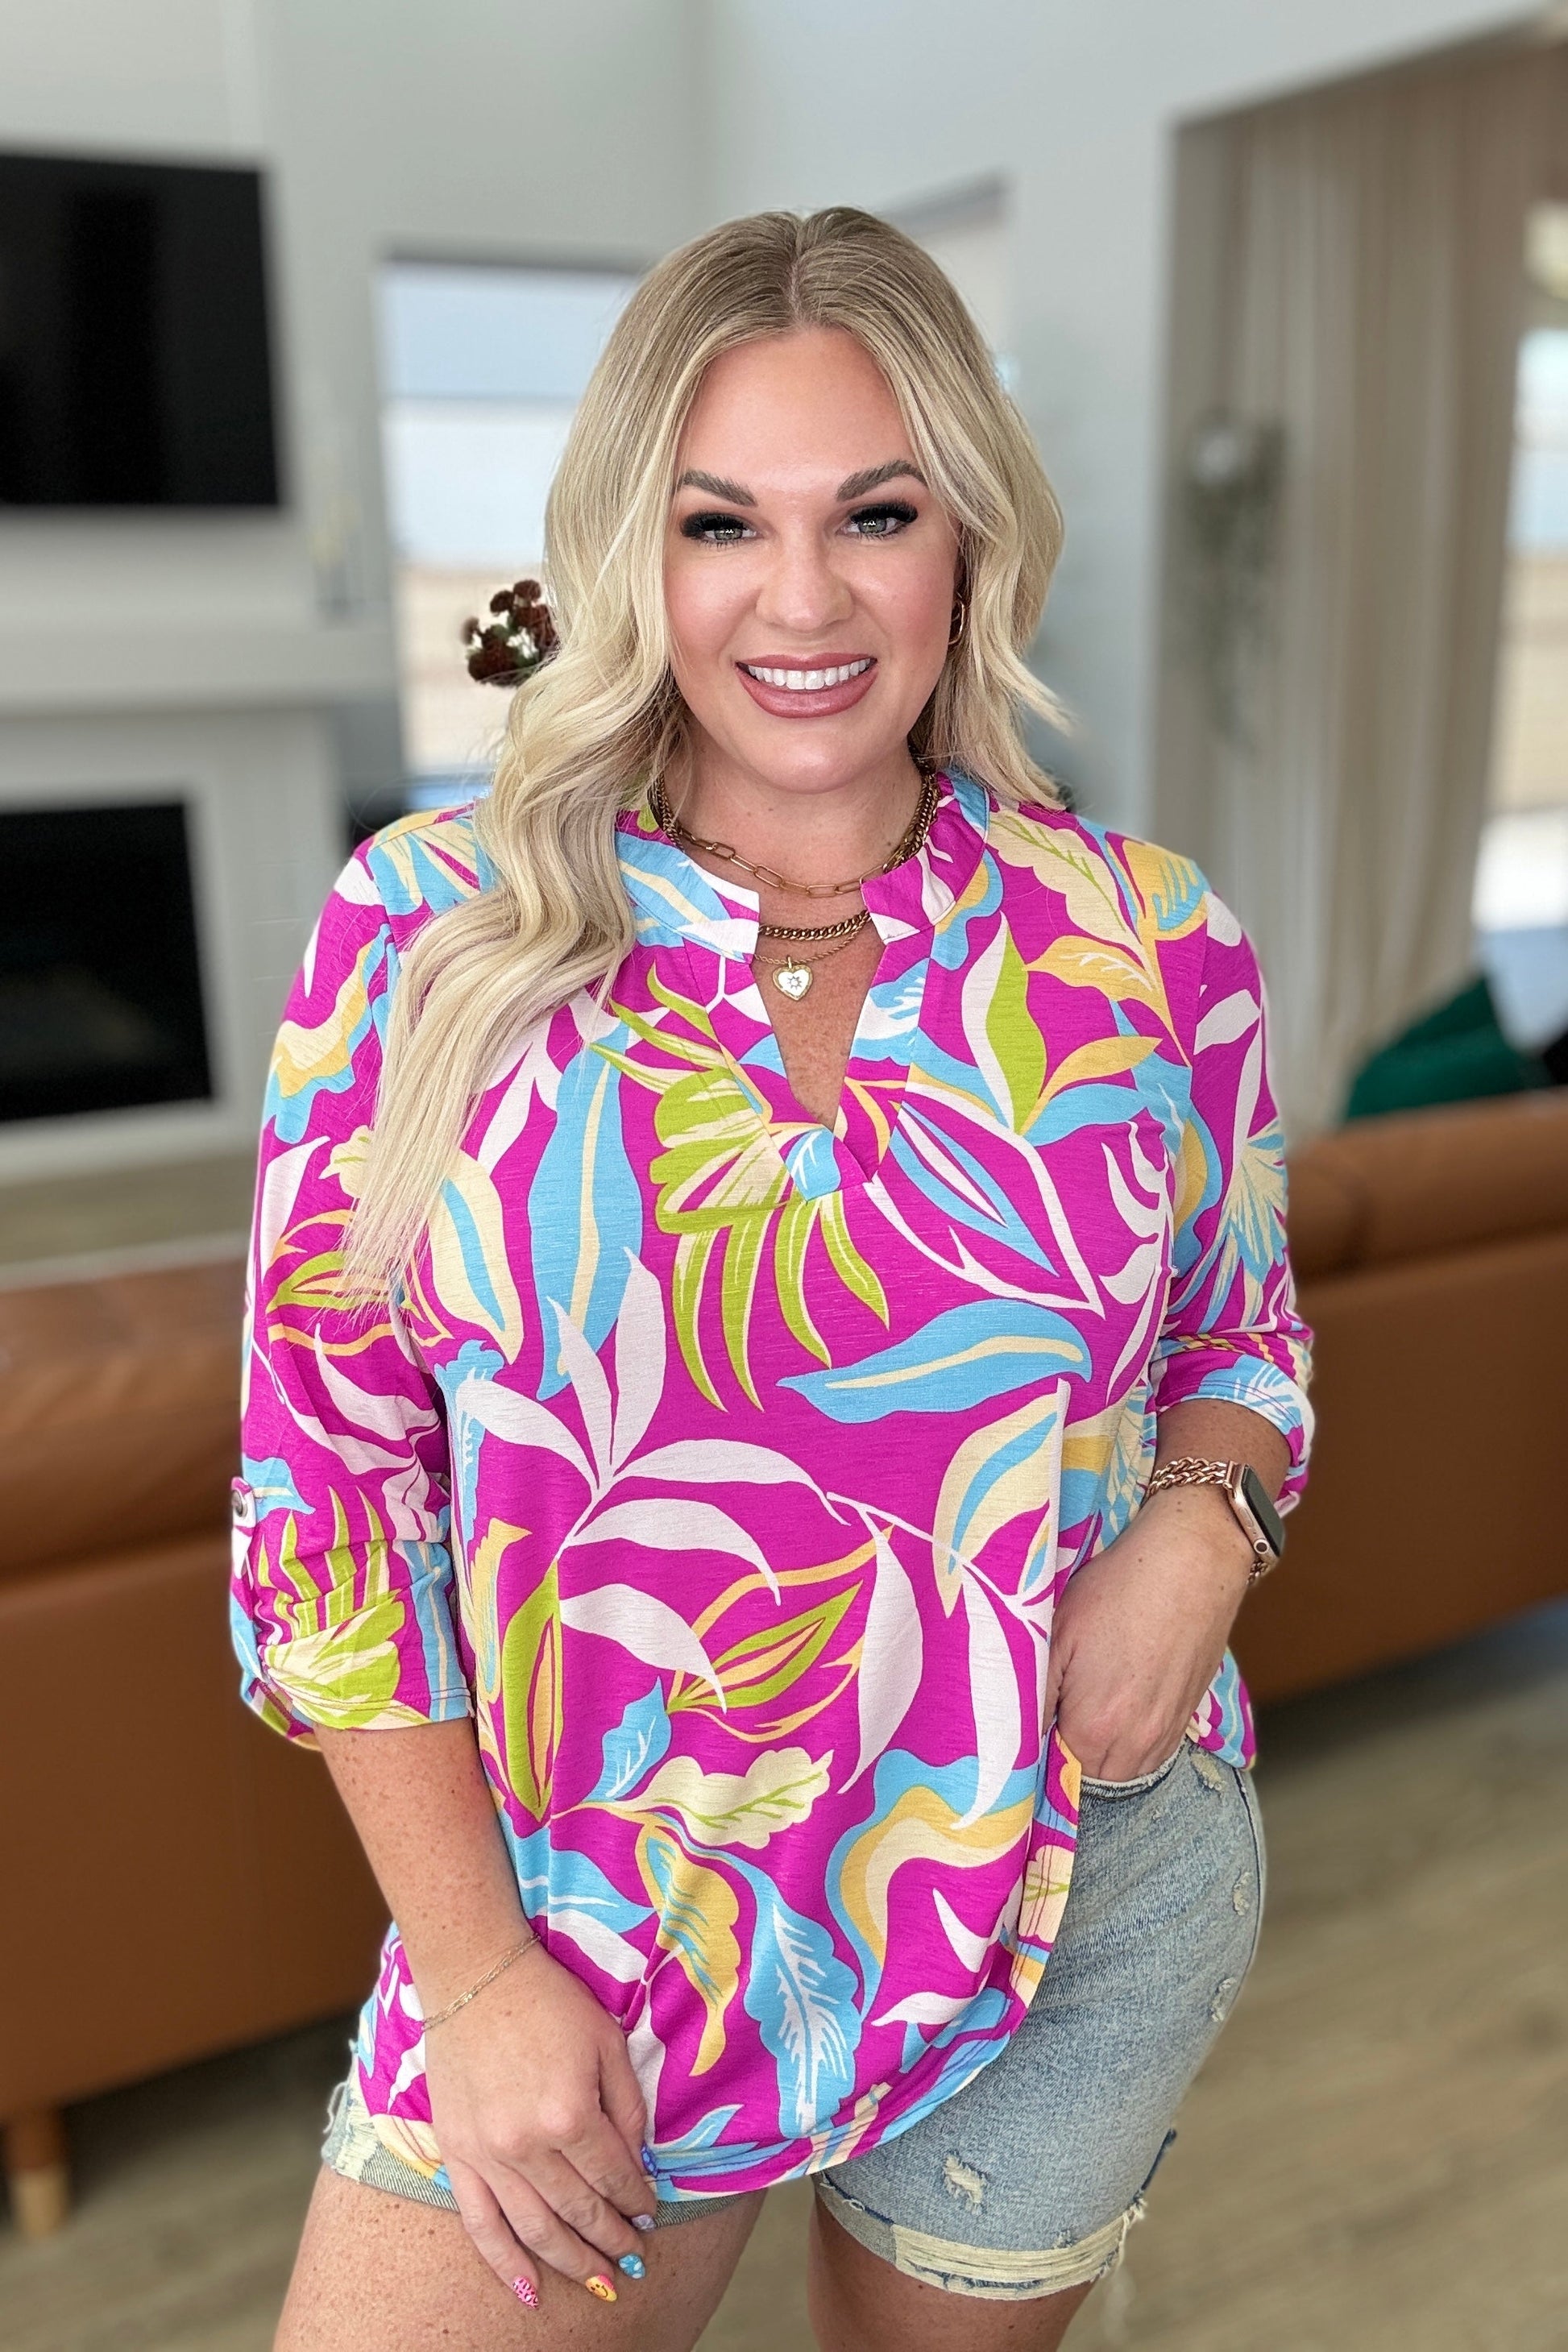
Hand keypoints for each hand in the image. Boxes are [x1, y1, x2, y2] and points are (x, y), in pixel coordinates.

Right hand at [423, 1938, 656, 2307]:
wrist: (476, 1976)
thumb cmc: (550, 2002)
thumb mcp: (607, 2043)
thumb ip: (627, 2108)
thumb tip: (638, 2164)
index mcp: (571, 2114)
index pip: (614, 2176)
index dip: (637, 2200)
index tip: (650, 2214)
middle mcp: (528, 2146)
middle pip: (578, 2211)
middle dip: (611, 2238)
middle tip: (632, 2257)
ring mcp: (487, 2155)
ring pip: (535, 2230)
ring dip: (571, 2261)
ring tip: (599, 2280)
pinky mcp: (456, 2155)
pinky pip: (480, 2224)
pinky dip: (505, 2264)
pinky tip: (529, 2291)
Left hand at [1044, 1485, 1253, 1782]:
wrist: (1192, 1562)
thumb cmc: (1119, 1590)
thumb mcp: (1056, 1634)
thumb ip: (1032, 1697)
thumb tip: (1014, 1740)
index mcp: (1092, 1729)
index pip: (1048, 1774)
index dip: (1028, 1758)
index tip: (1016, 1737)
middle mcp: (1134, 1745)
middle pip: (1084, 1781)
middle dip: (1060, 1760)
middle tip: (1043, 1720)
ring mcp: (1165, 1736)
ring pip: (1118, 1774)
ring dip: (1094, 1757)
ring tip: (1077, 1714)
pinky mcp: (1185, 1719)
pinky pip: (1149, 1757)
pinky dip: (1126, 1747)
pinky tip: (1113, 1711)